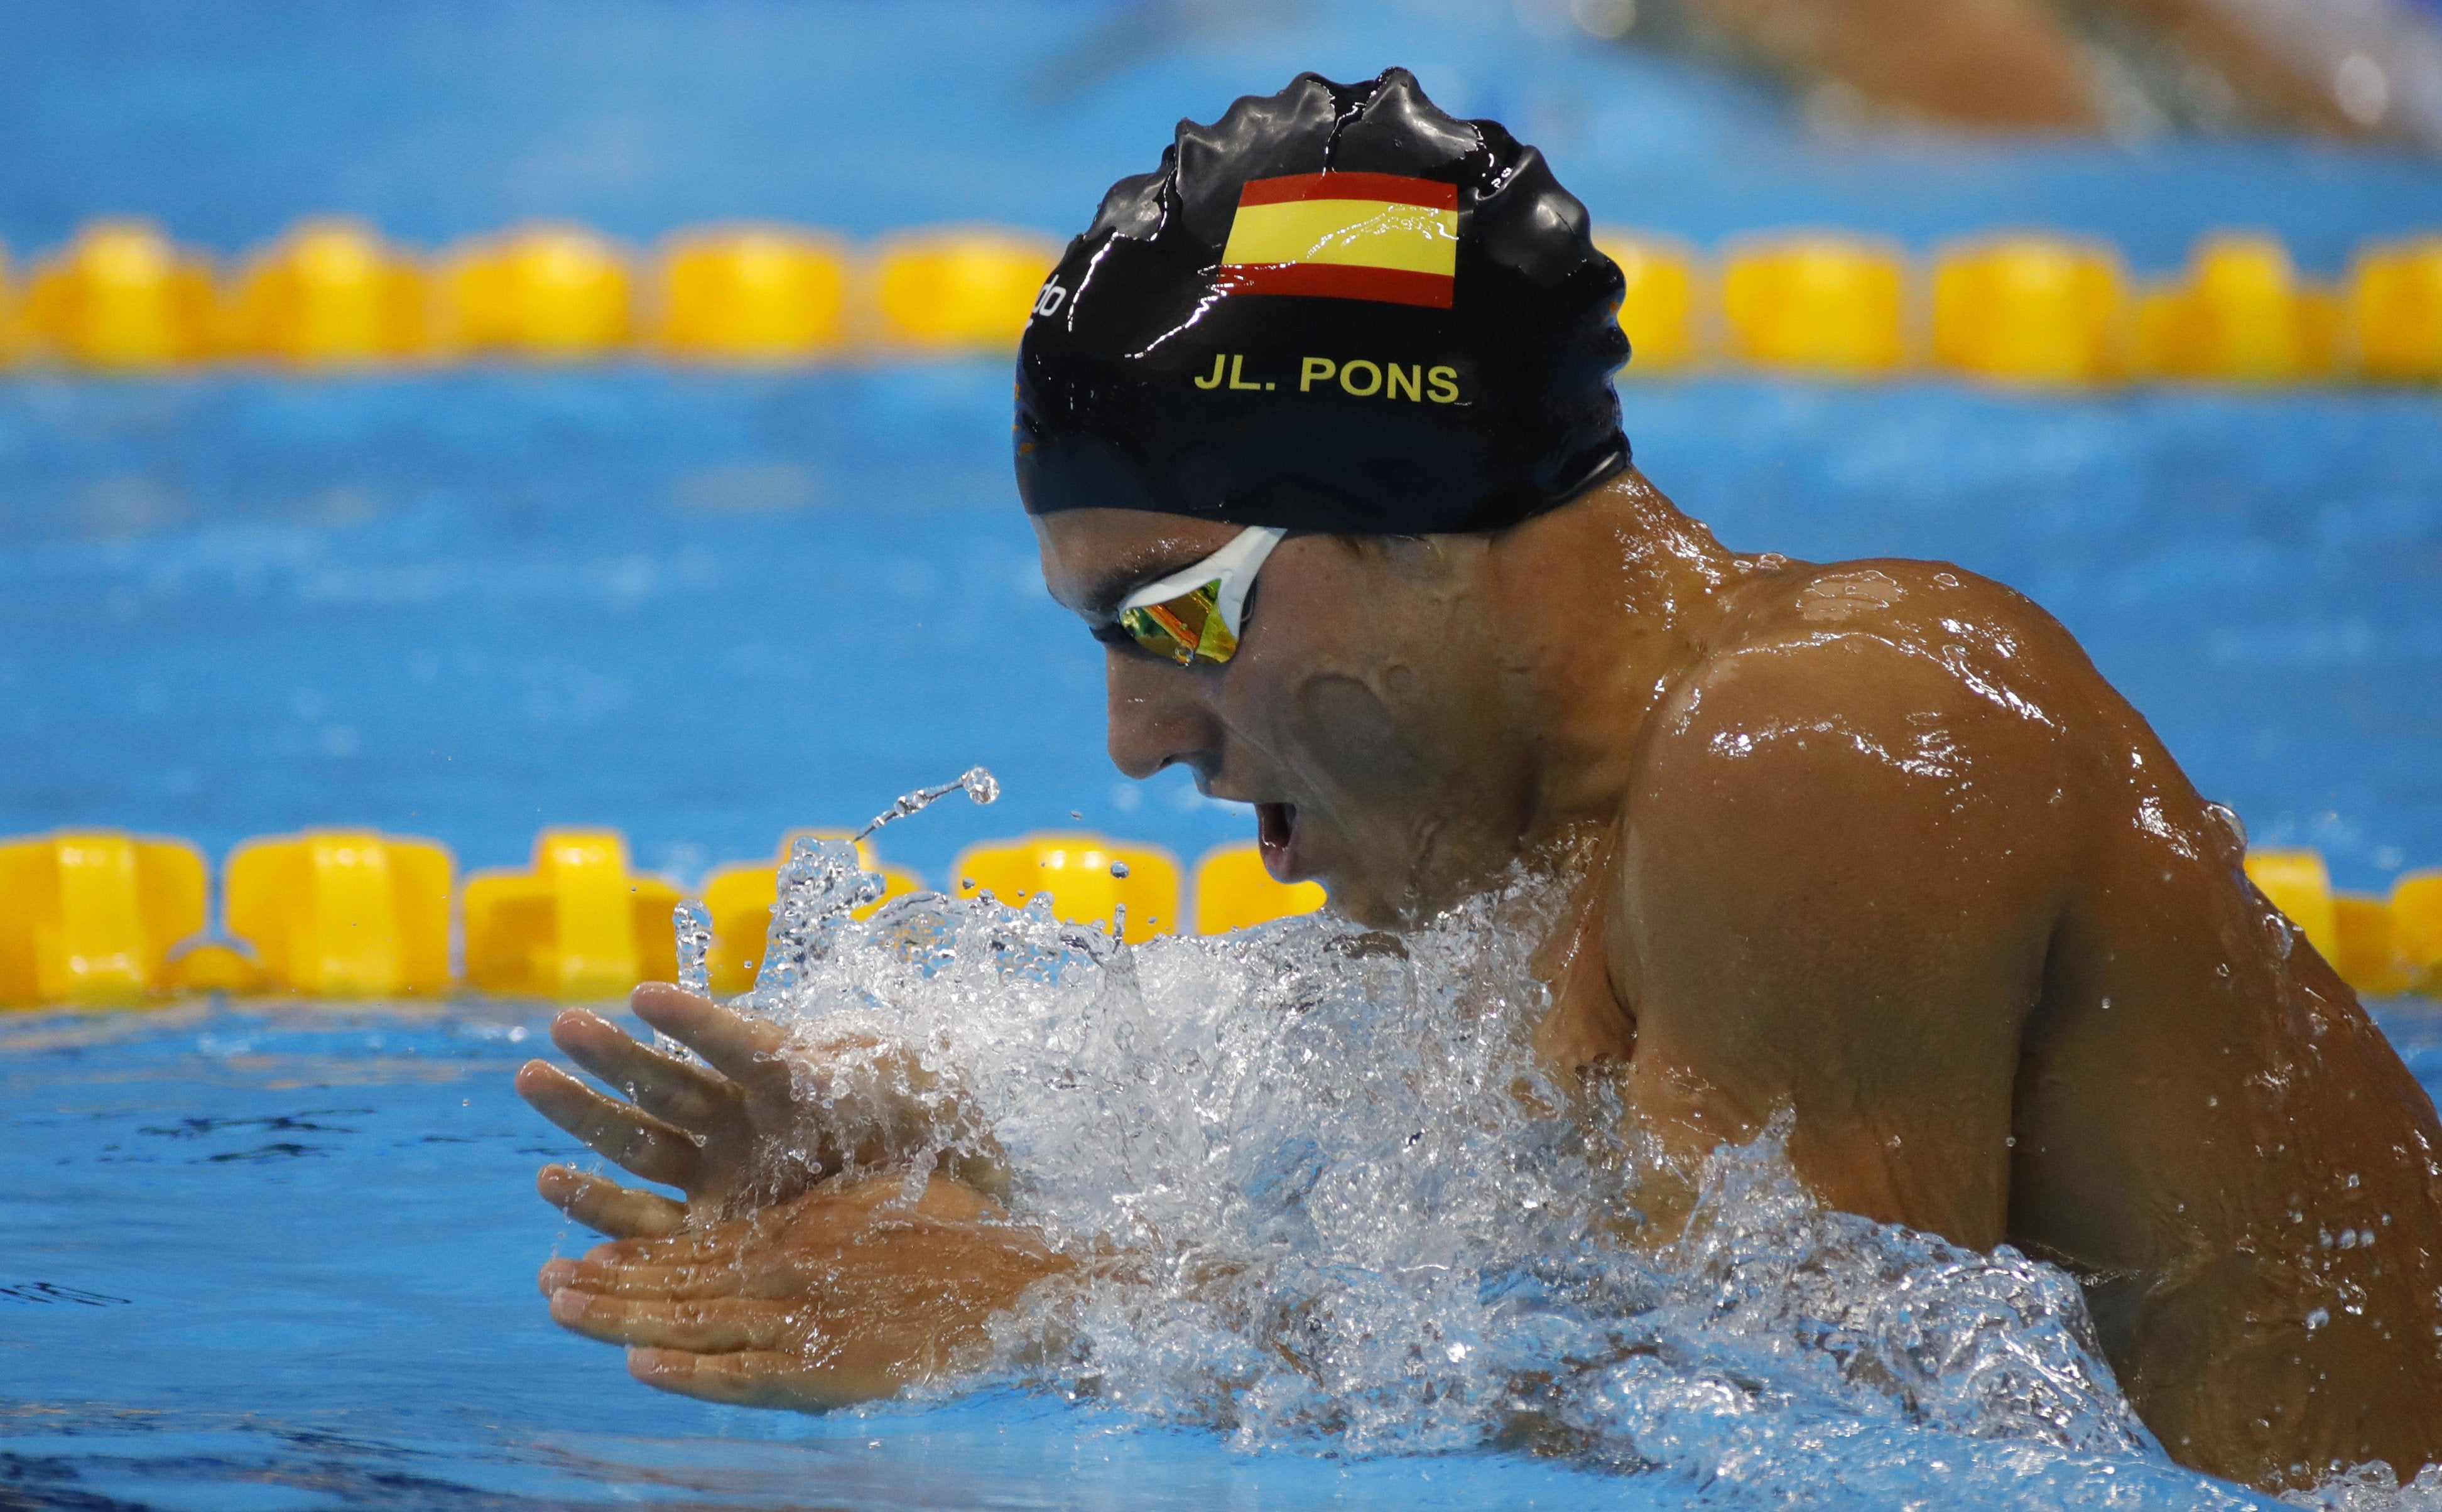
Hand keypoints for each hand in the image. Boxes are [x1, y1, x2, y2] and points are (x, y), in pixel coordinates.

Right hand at [514, 982, 1004, 1238]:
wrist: (964, 1209)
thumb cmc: (944, 1136)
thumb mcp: (916, 1085)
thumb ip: (861, 1068)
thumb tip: (804, 1054)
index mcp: (789, 1073)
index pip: (734, 1042)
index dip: (694, 1021)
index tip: (646, 995)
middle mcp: (747, 1121)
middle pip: (669, 1083)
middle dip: (613, 1054)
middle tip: (560, 1025)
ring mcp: (726, 1176)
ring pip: (641, 1140)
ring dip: (585, 1112)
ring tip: (532, 1076)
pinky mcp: (717, 1236)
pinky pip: (649, 1222)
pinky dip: (598, 1203)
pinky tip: (552, 1179)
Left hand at [539, 1172, 1072, 1407]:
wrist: (1023, 1282)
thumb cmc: (960, 1234)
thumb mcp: (875, 1205)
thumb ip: (821, 1218)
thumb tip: (777, 1229)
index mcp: (798, 1232)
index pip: (696, 1248)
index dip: (632, 1254)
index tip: (576, 1254)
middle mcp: (790, 1269)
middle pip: (679, 1282)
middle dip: (607, 1284)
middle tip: (544, 1283)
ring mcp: (806, 1317)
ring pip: (695, 1321)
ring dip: (624, 1318)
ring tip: (561, 1309)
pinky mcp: (830, 1362)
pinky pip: (747, 1373)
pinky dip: (693, 1372)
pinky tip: (642, 1367)